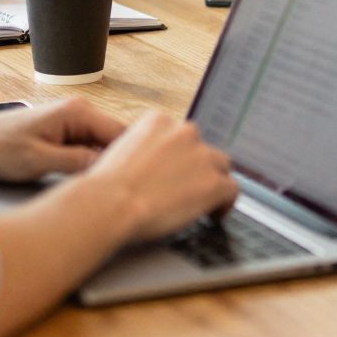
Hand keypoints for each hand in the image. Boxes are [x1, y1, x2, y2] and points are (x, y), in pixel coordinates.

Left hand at [0, 97, 124, 181]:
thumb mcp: (38, 160)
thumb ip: (76, 162)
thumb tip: (108, 169)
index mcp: (77, 111)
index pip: (121, 133)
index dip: (131, 158)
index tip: (135, 182)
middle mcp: (80, 110)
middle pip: (115, 138)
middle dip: (118, 163)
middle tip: (121, 190)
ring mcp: (73, 121)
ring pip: (102, 145)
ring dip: (104, 164)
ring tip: (105, 188)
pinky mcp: (65, 131)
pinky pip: (88, 147)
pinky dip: (91, 163)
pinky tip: (88, 181)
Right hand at [81, 110, 238, 242]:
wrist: (111, 204)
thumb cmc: (105, 188)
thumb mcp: (119, 152)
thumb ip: (142, 151)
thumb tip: (150, 168)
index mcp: (159, 121)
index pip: (181, 136)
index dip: (181, 157)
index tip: (176, 173)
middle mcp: (184, 132)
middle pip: (203, 150)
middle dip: (197, 169)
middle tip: (186, 191)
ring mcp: (202, 156)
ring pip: (220, 167)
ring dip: (212, 183)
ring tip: (201, 203)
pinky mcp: (213, 182)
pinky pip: (231, 190)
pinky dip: (225, 203)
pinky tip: (215, 215)